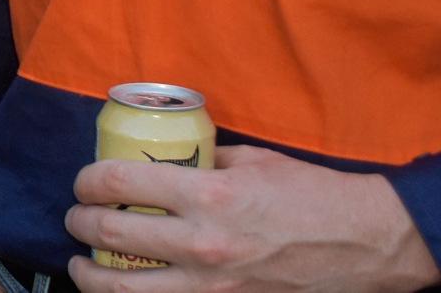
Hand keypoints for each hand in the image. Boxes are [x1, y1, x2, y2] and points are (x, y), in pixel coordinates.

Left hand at [64, 144, 440, 292]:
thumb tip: (164, 160)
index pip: (120, 183)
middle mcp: (204, 243)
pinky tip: (125, 290)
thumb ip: (204, 161)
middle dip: (81, 225)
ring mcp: (214, 285)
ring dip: (91, 277)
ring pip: (127, 290)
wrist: (365, 244)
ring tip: (82, 265)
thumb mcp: (253, 161)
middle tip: (76, 218)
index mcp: (209, 196)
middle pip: (113, 236)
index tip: (84, 181)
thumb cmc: (311, 195)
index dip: (88, 180)